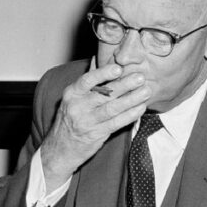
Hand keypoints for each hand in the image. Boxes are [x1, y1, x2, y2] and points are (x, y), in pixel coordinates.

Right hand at [39, 64, 150, 187]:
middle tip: (140, 77)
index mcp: (71, 94)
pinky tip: (140, 108)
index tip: (118, 68)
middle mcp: (77, 107)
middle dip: (124, 85)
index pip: (87, 80)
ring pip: (112, 108)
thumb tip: (97, 58)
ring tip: (146, 91)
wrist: (60, 148)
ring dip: (131, 99)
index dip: (103, 74)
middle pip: (103, 94)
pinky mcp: (96, 134)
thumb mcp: (72, 98)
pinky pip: (116, 123)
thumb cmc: (70, 118)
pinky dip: (130, 115)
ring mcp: (86, 122)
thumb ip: (87, 82)